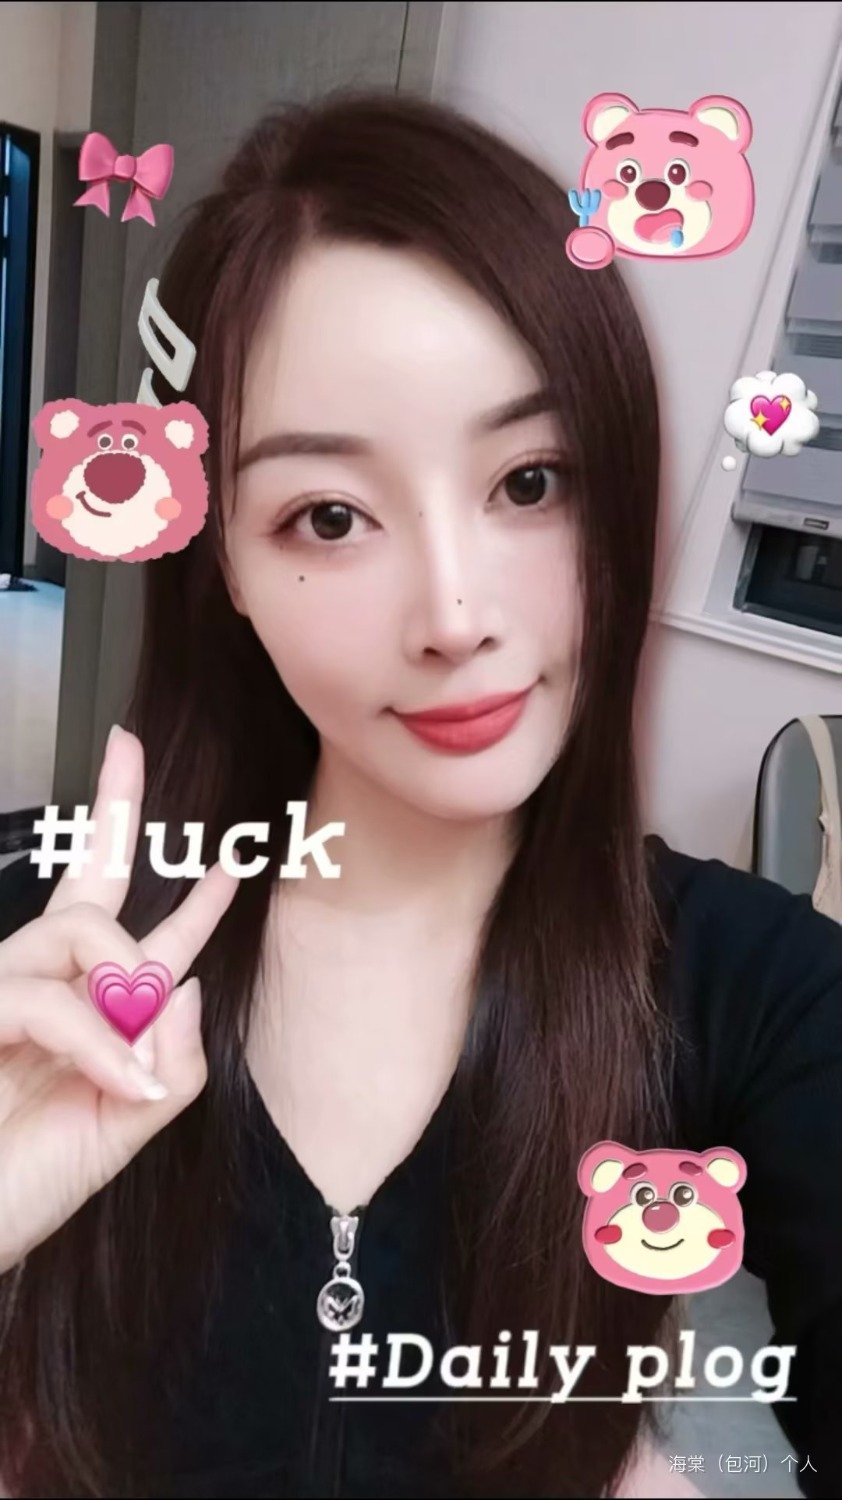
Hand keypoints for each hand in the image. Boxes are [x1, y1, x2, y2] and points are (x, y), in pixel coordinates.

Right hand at [0, 726, 239, 1274]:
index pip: (139, 932)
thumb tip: (188, 987)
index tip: (227, 856)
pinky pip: (47, 999)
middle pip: (87, 879)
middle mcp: (46, 988)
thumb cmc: (25, 1185)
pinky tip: (120, 1081)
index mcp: (89, 1012)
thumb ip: (171, 1068)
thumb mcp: (124, 1128)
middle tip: (127, 747)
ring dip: (122, 975)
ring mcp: (3, 995)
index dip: (187, 898)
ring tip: (131, 1051)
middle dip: (114, 808)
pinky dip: (95, 1040)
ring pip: (78, 929)